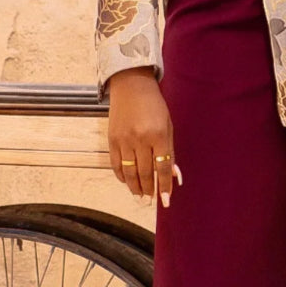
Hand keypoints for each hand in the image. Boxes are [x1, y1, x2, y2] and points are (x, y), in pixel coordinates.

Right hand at [107, 68, 179, 208]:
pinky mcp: (112, 139)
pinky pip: (116, 164)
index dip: (164, 186)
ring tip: (141, 196)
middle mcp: (140, 139)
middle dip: (149, 190)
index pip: (162, 168)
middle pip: (144, 173)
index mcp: (158, 135)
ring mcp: (124, 140)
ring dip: (135, 187)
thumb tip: (173, 175)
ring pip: (129, 172)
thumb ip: (170, 152)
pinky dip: (121, 176)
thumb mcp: (168, 126)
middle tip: (152, 200)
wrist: (131, 86)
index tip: (166, 201)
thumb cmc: (154, 106)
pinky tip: (127, 182)